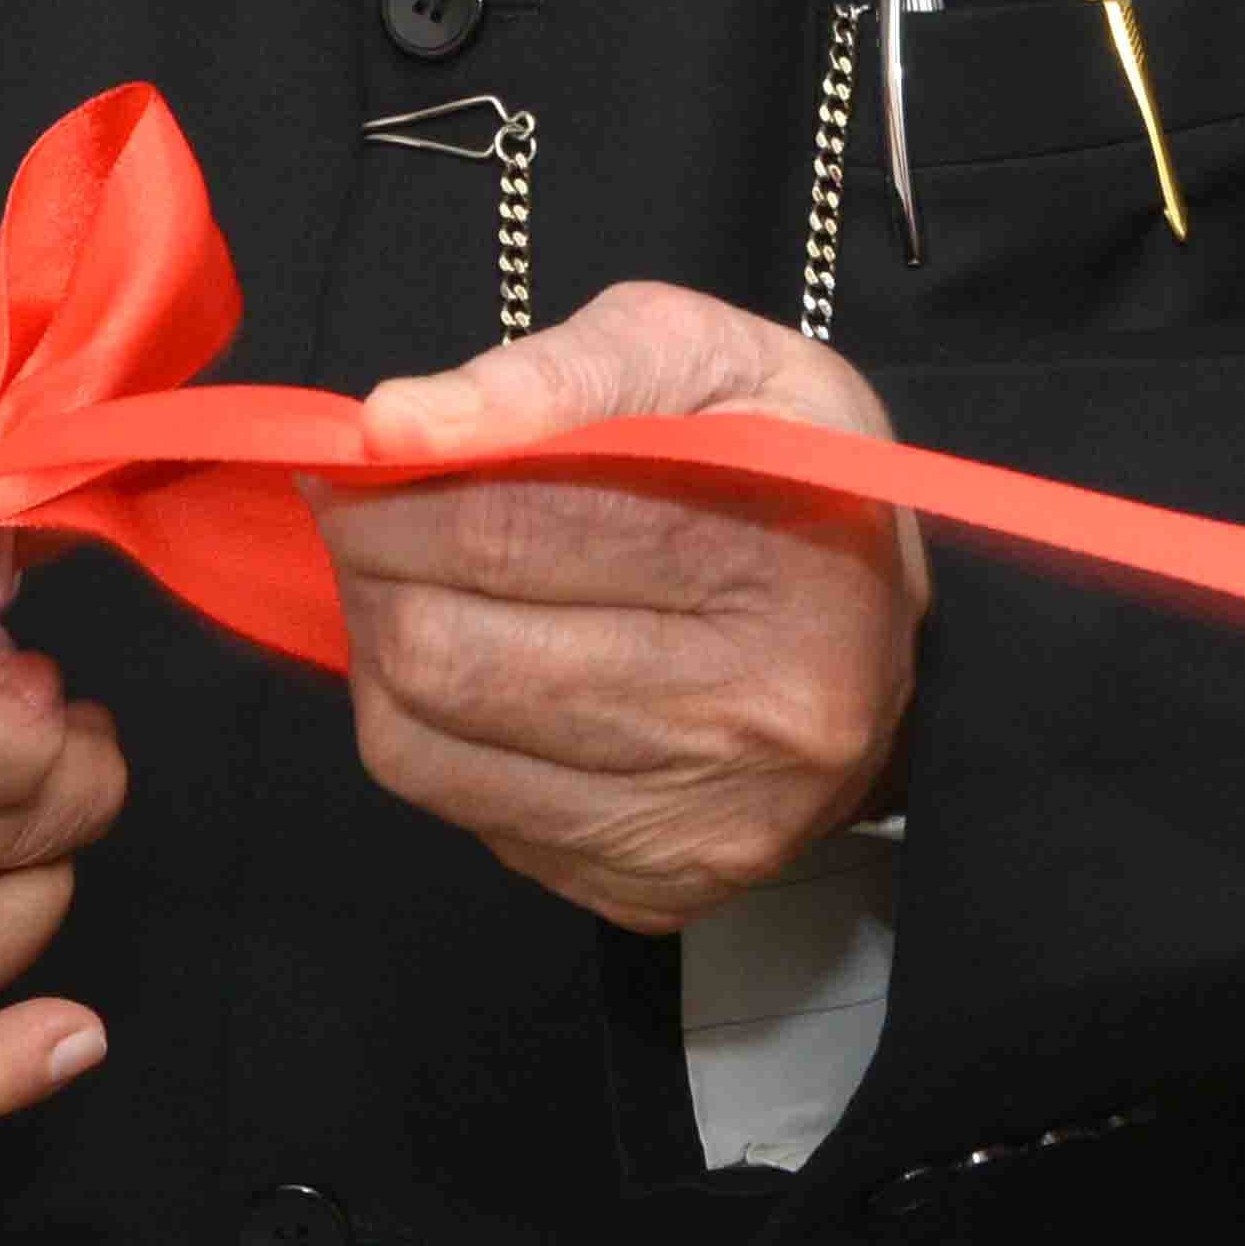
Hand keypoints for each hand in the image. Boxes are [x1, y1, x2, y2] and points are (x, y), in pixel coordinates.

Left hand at [325, 281, 923, 933]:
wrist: (893, 635)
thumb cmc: (784, 465)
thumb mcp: (702, 357)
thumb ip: (553, 376)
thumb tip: (392, 426)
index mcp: (784, 558)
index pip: (514, 532)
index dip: (392, 495)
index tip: (351, 461)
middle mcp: (760, 715)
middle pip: (455, 655)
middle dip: (371, 573)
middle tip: (360, 522)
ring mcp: (711, 824)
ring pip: (434, 747)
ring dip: (381, 653)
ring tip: (404, 588)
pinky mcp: (664, 889)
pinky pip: (468, 818)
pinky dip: (431, 737)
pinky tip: (471, 675)